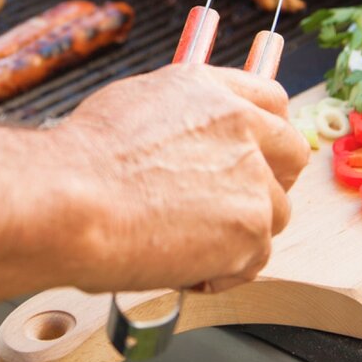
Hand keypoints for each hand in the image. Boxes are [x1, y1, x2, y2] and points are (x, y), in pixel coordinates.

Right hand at [56, 64, 308, 293]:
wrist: (69, 201)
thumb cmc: (83, 161)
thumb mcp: (133, 106)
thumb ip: (179, 117)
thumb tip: (187, 137)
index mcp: (210, 91)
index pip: (271, 99)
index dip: (268, 130)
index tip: (261, 150)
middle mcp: (240, 125)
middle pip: (291, 154)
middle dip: (272, 182)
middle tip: (235, 205)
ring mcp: (251, 177)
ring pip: (274, 214)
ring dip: (240, 233)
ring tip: (186, 243)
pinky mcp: (250, 228)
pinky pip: (254, 259)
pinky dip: (224, 270)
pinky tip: (183, 265)